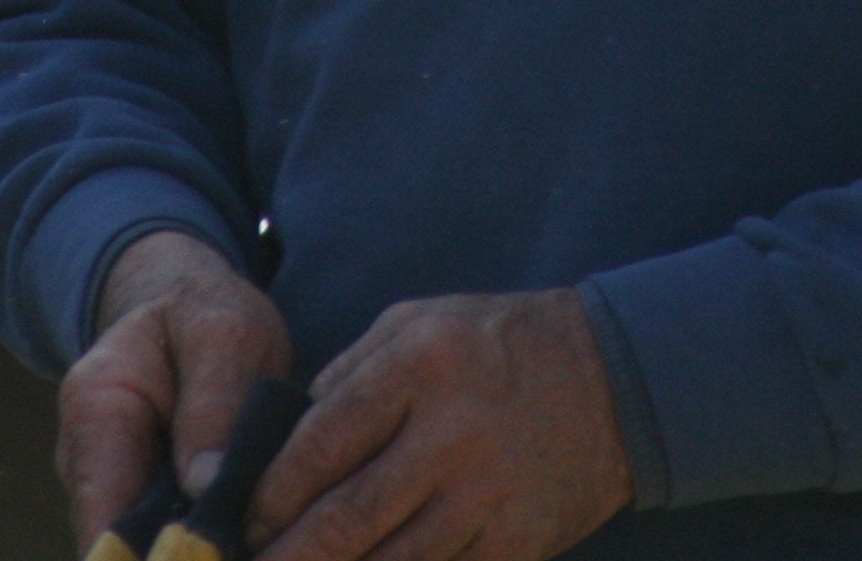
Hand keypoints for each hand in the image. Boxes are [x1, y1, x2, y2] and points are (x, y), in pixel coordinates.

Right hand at [59, 230, 291, 552]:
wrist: (186, 306)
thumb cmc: (203, 314)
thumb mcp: (224, 333)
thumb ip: (214, 402)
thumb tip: (203, 487)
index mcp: (96, 409)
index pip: (101, 510)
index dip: (141, 557)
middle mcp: (89, 459)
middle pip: (118, 542)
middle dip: (173, 557)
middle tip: (237, 551)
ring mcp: (114, 485)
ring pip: (145, 546)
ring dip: (194, 552)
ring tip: (249, 546)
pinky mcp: (145, 501)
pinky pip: (166, 539)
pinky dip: (203, 546)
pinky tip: (246, 545)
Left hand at [244, 287, 629, 560]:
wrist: (617, 378)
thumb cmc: (500, 344)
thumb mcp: (419, 323)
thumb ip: (349, 373)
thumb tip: (286, 439)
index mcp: (419, 366)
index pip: (321, 443)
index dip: (272, 493)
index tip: (244, 518)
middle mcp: (451, 433)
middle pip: (346, 516)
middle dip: (288, 555)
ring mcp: (487, 494)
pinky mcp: (515, 543)